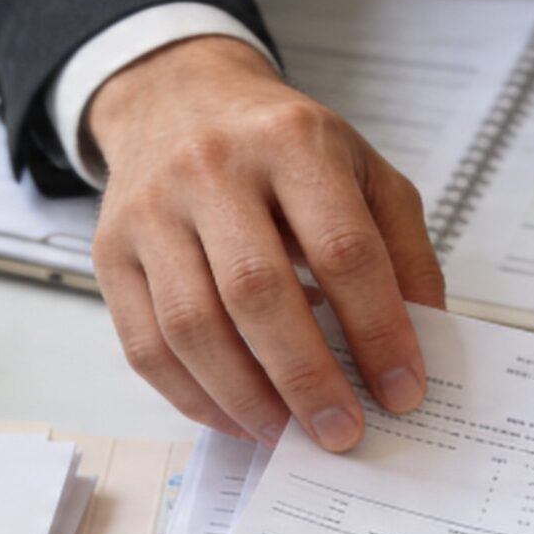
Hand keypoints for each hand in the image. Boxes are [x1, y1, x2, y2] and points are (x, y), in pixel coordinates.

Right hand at [86, 35, 445, 448]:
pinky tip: (237, 417)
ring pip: (191, 327)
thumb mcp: (361, 169)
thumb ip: (402, 250)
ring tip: (288, 435)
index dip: (378, 330)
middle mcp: (212, 168)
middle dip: (306, 377)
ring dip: (245, 398)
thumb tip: (422, 341)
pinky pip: (145, 345)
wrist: (177, 98)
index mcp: (292, 141)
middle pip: (257, 291)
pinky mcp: (111, 252)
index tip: (402, 390)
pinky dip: (193, 397)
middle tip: (342, 432)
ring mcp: (152, 211)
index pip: (342, 248)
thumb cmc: (279, 146)